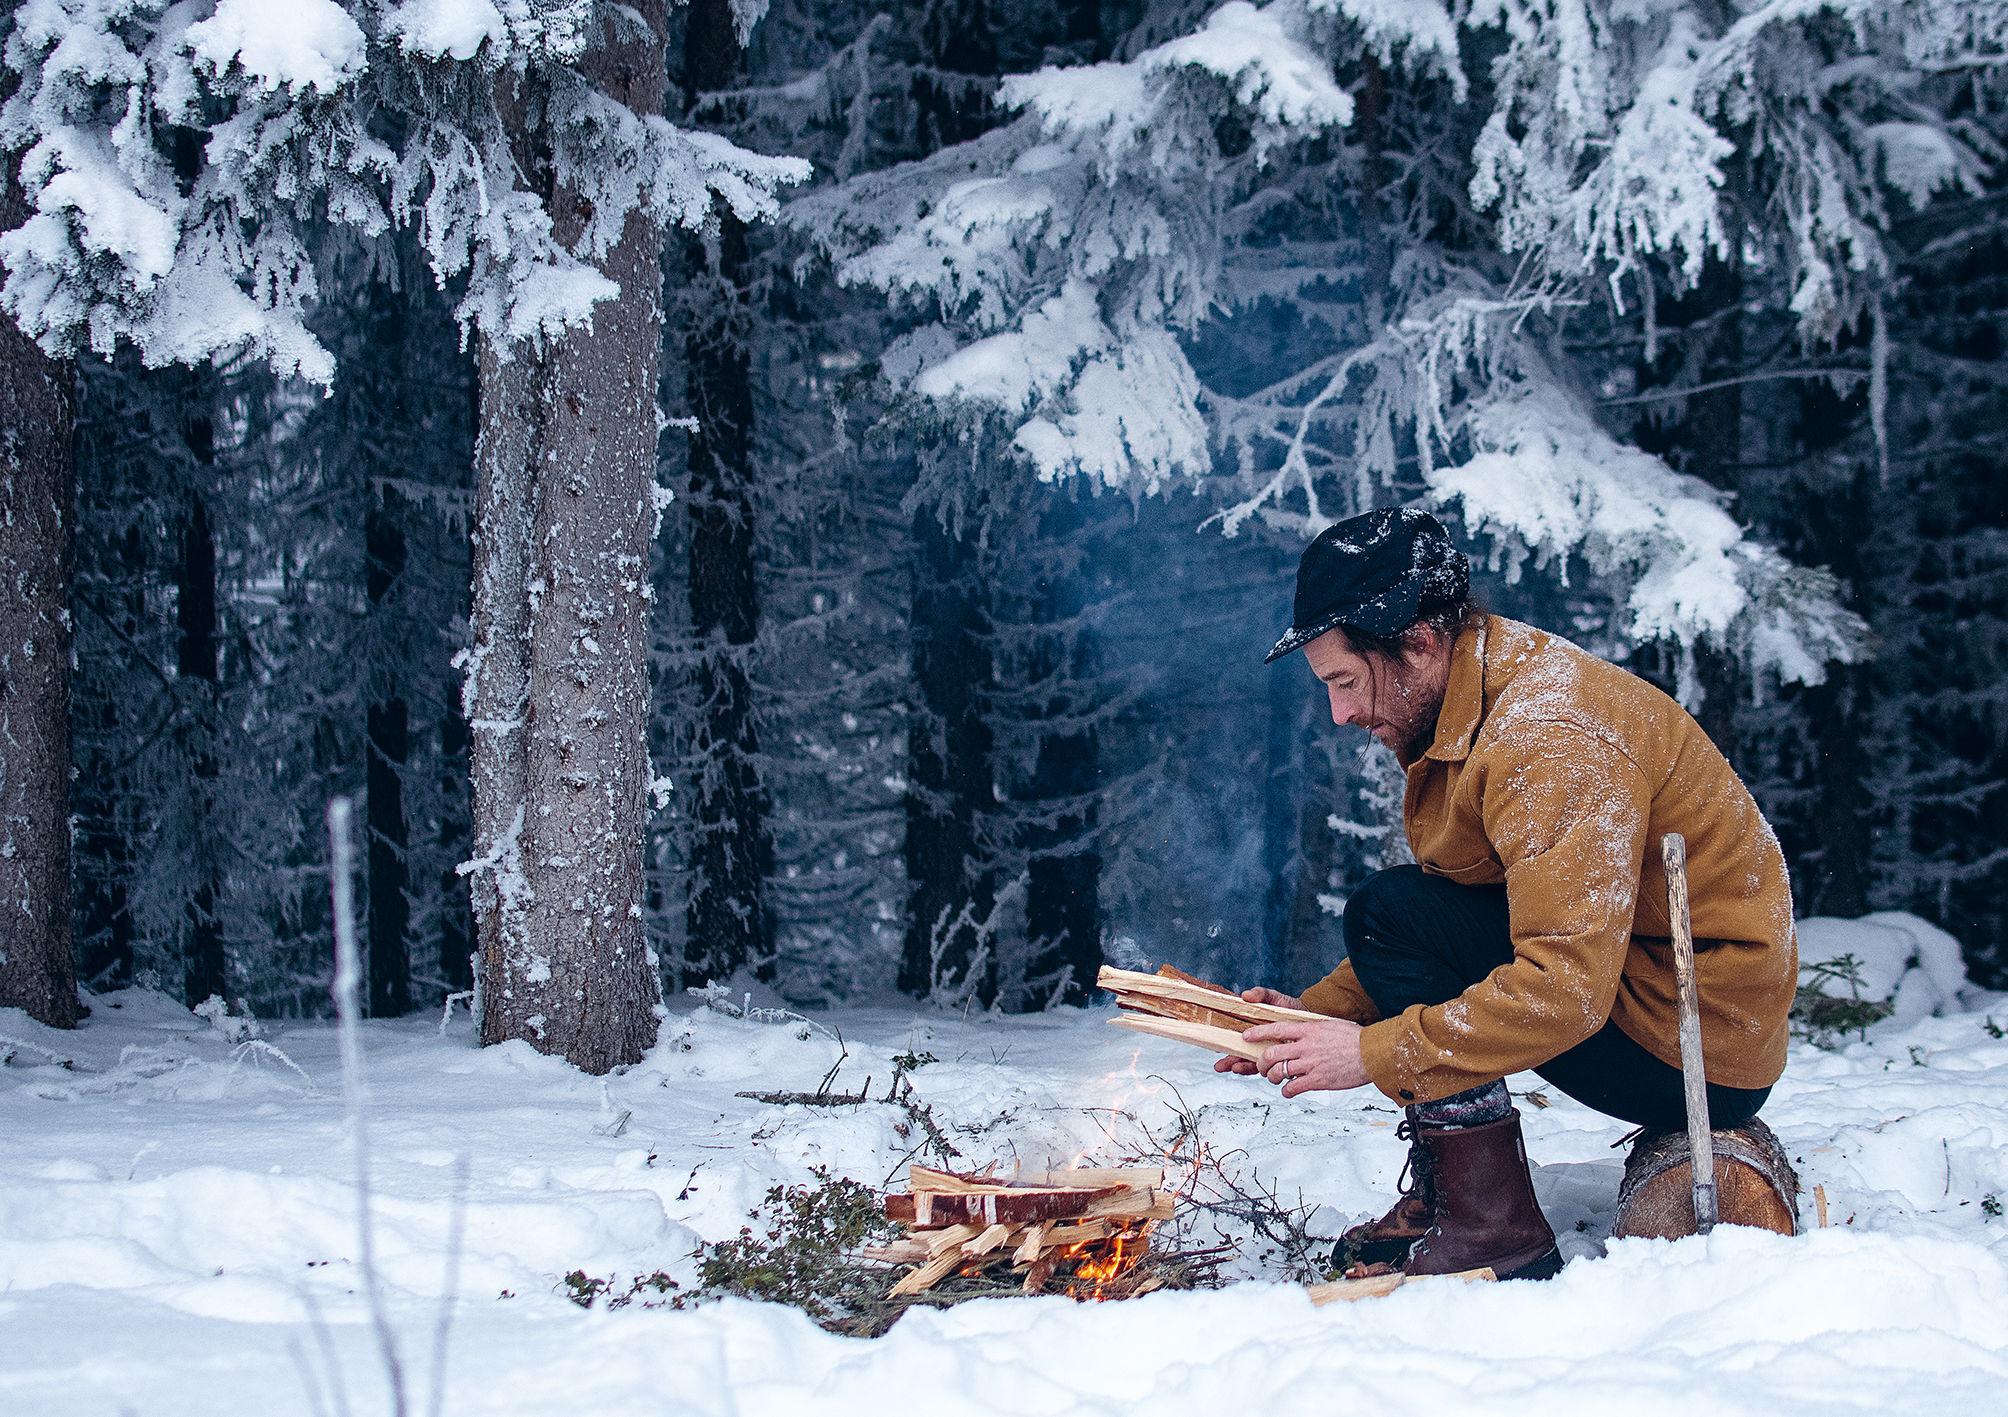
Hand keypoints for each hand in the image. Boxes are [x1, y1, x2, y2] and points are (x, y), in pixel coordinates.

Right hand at [1211, 988, 1308, 1076]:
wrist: (1310, 1018)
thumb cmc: (1291, 1007)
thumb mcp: (1274, 998)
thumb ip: (1260, 994)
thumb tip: (1245, 995)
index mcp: (1254, 1028)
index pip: (1236, 1036)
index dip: (1226, 1041)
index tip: (1217, 1046)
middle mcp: (1258, 1042)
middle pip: (1240, 1052)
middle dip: (1229, 1060)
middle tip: (1220, 1066)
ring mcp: (1267, 1050)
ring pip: (1250, 1061)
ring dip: (1240, 1066)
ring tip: (1234, 1067)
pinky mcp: (1278, 1058)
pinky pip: (1265, 1066)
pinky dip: (1254, 1069)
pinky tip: (1248, 1069)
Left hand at [1241, 1018, 1368, 1097]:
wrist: (1372, 1054)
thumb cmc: (1354, 1038)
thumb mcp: (1329, 1026)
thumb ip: (1311, 1030)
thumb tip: (1299, 1034)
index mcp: (1308, 1029)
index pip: (1276, 1029)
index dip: (1258, 1033)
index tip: (1246, 1037)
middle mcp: (1305, 1046)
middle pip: (1271, 1054)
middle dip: (1261, 1062)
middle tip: (1261, 1065)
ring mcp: (1310, 1064)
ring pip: (1278, 1072)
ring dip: (1271, 1077)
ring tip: (1274, 1078)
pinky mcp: (1317, 1081)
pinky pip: (1292, 1087)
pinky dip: (1286, 1091)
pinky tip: (1288, 1091)